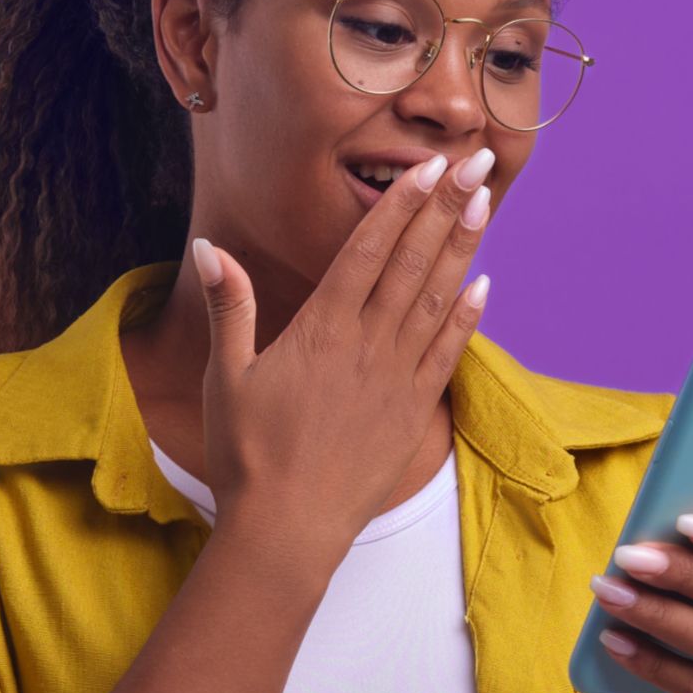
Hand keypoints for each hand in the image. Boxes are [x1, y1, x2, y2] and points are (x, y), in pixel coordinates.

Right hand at [191, 147, 494, 565]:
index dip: (401, 204)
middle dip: (444, 207)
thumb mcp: (225, 376)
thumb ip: (230, 306)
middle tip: (474, 161)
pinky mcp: (412, 412)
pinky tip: (484, 286)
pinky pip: (447, 353)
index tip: (428, 166)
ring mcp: (395, 378)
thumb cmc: (246, 456)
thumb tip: (208, 247)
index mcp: (320, 329)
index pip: (368, 250)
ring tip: (483, 203)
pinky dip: (467, 317)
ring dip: (461, 248)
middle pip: (412, 262)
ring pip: (436, 299)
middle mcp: (366, 344)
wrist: (286, 531)